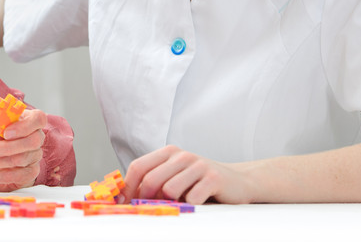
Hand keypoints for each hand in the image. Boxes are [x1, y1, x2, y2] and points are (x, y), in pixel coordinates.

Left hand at [0, 109, 46, 191]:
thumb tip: (0, 134)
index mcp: (29, 120)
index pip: (38, 118)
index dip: (24, 126)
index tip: (6, 133)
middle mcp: (36, 137)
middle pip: (32, 141)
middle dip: (8, 147)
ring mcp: (35, 156)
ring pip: (19, 160)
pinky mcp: (29, 174)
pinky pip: (14, 176)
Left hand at [120, 145, 254, 204]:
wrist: (237, 181)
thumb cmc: (200, 182)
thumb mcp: (175, 176)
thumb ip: (154, 180)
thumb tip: (126, 196)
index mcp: (169, 152)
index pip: (138, 166)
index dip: (128, 186)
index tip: (123, 202)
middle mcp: (182, 155)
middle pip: (151, 180)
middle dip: (147, 199)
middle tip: (154, 209)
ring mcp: (198, 165)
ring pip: (169, 190)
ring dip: (173, 202)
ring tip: (183, 201)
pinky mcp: (213, 178)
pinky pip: (191, 199)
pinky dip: (192, 206)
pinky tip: (200, 201)